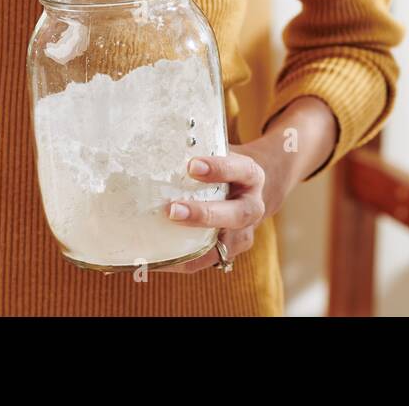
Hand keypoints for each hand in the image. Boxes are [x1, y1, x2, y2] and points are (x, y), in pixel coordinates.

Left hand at [161, 142, 290, 273]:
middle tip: (173, 210)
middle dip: (204, 214)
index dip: (218, 168)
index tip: (191, 165)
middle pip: (235, 214)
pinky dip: (181, 261)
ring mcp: (243, 233)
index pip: (239, 170)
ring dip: (190, 245)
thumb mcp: (221, 153)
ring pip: (222, 245)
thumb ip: (199, 151)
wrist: (249, 191)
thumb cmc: (225, 168)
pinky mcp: (228, 252)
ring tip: (159, 241)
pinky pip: (204, 261)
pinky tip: (156, 259)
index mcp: (251, 176)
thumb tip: (157, 147)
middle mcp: (252, 207)